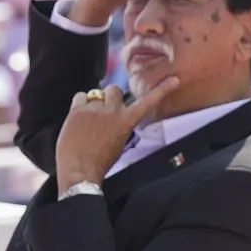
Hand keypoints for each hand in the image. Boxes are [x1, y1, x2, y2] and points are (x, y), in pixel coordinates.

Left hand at [55, 78, 179, 193]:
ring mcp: (94, 110)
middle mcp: (113, 112)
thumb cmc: (101, 161)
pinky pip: (80, 96)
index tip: (174, 79)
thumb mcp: (120, 143)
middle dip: (111, 97)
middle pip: (115, 89)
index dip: (162, 90)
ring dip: (94, 102)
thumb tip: (115, 115)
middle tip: (104, 110)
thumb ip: (121, 124)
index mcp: (127, 122)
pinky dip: (80, 103)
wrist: (80, 170)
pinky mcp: (77, 110)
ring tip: (89, 117)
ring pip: (96, 92)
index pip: (148, 102)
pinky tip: (79, 116)